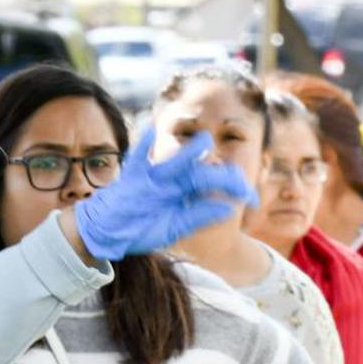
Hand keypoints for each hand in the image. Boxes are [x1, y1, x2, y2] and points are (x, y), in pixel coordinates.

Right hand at [73, 128, 258, 259]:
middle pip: (201, 170)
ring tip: (206, 143)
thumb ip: (200, 216)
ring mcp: (153, 177)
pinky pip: (138, 157)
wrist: (109, 232)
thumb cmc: (140, 228)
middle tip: (243, 187)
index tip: (253, 200)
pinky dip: (141, 145)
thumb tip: (229, 208)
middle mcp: (172, 180)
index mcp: (184, 191)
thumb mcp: (175, 227)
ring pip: (175, 160)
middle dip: (225, 177)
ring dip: (190, 152)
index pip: (215, 182)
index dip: (236, 188)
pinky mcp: (132, 178)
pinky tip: (149, 131)